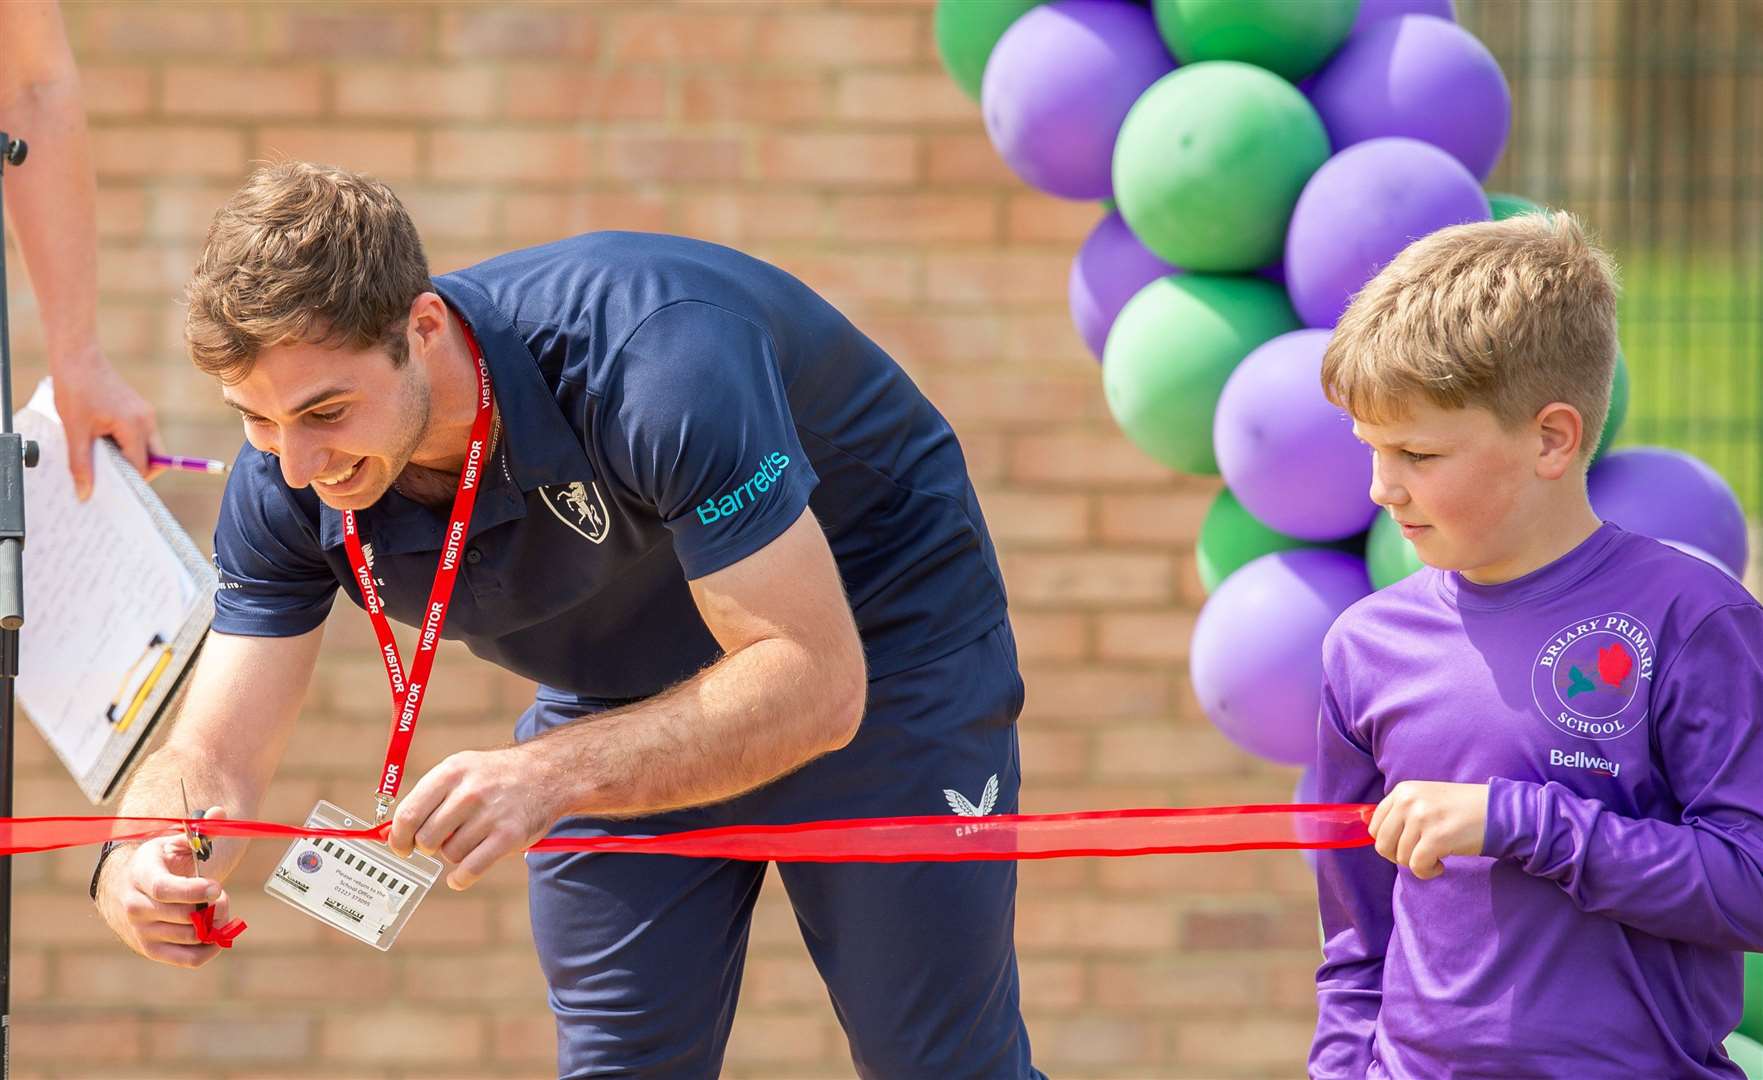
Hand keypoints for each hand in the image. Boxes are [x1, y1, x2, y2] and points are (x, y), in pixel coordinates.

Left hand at [52, 349, 161, 499]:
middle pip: (155, 459)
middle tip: (112, 480)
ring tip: (104, 457)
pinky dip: (129, 445)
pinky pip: (142, 435)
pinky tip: (105, 441)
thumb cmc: (75, 390)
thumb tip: (85, 493)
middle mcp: (147, 420)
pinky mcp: (140, 409)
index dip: (129, 482)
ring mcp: (146, 414)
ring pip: (149, 448)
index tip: (113, 493)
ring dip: (131, 458)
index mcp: (134, 426)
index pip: (142, 466)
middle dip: (137, 473)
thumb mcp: (74, 431)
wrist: (78, 357)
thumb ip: (81, 464)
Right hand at [94, 805, 232, 967]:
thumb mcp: (173, 843)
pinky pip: (188, 959)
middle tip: (221, 895)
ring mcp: (141, 931)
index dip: (194, 891)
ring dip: (214, 924)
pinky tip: (218, 936)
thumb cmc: (157, 863)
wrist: (125, 889)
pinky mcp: (150, 950)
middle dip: (213, 906)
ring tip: (217, 909)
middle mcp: (135, 906)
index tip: (217, 887)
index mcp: (141, 876)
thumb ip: (200, 831)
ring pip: (190, 937)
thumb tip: (220, 813)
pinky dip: (209, 951)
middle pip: (183, 916)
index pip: (165, 890)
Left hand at [386, 746, 558, 890]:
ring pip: (450, 854)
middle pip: (426, 839)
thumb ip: (428, 798)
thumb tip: (394, 833)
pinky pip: (471, 869)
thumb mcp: (462, 770)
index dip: (398, 838)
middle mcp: (469, 792)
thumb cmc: (495, 776)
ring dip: (454, 854)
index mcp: (451, 772)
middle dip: (429, 846)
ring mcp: (491, 814)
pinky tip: (459, 877)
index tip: (401, 848)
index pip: (408, 815)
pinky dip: (461, 878)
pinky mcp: (509, 836)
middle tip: (441, 840)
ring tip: (470, 839)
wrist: (547, 773)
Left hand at [1368, 781, 1487, 879]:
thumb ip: (1401, 814)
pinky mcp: (1436, 837)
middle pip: (1382, 844)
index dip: (1388, 842)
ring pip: (1401, 858)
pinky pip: (1417, 867)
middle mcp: (1408, 801)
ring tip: (1437, 856)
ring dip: (1418, 864)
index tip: (1407, 846)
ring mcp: (1422, 818)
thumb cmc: (1462, 810)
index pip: (1374, 825)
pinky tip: (1442, 865)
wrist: (1498, 811)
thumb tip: (1376, 839)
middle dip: (1399, 857)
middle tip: (1420, 856)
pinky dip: (1428, 872)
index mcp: (1403, 791)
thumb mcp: (1425, 800)